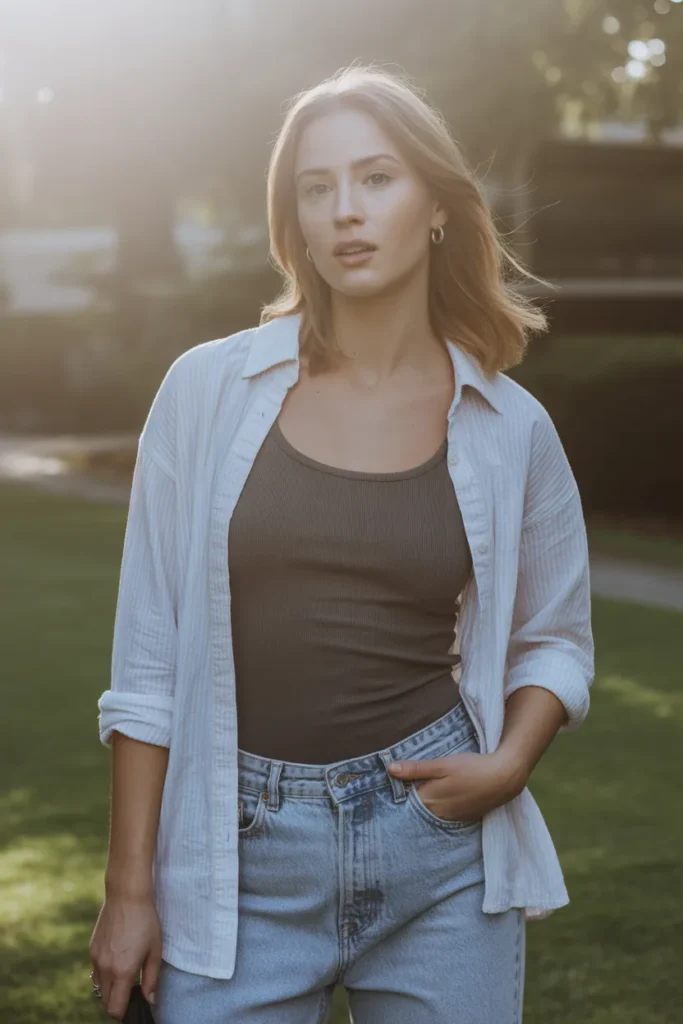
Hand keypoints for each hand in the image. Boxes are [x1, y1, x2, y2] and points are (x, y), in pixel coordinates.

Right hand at [89, 894, 161, 1018]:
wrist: (126, 895)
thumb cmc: (145, 921)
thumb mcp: (155, 950)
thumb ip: (151, 979)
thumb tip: (149, 999)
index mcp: (122, 971)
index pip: (115, 1008)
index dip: (124, 1012)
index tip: (133, 1005)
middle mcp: (105, 968)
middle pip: (104, 1001)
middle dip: (116, 1002)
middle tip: (131, 991)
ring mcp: (96, 958)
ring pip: (98, 987)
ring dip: (109, 988)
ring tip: (124, 975)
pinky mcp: (92, 949)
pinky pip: (96, 971)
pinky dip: (104, 974)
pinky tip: (117, 959)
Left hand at [387, 749, 528, 822]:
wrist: (504, 778)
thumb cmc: (471, 768)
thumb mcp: (442, 764)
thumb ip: (416, 769)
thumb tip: (389, 769)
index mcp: (429, 801)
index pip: (404, 802)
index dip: (398, 792)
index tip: (391, 785)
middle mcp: (438, 814)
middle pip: (417, 808)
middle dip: (410, 799)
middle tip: (405, 786)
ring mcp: (452, 818)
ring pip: (431, 812)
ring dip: (427, 803)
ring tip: (424, 789)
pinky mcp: (465, 817)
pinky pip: (445, 814)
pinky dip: (441, 807)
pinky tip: (445, 794)